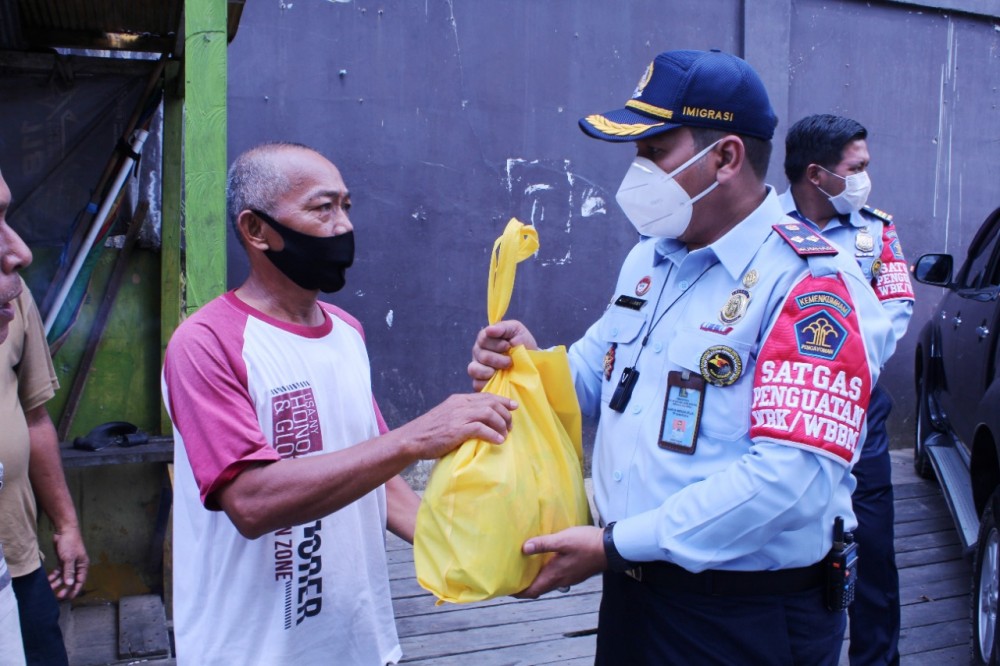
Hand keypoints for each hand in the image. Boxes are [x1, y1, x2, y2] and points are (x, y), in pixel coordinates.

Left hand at [48, 525, 88, 598]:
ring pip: (64, 576)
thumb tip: (69, 584)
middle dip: (65, 588)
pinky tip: (47, 580)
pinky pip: (58, 571)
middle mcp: (77, 565)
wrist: (64, 530)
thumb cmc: (70, 543)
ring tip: (50, 589)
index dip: (75, 590)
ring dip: (57, 583)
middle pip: (71, 580)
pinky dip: (53, 576)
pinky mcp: (62, 560)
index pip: (80, 580)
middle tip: (58, 596)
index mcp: (83, 565)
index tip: (69, 598)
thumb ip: (69, 571)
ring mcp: (69, 563)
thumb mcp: (69, 558)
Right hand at [402, 392, 517, 459]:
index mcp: (459, 399)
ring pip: (489, 414)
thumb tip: (481, 420)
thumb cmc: (430, 431)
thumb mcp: (448, 415)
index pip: (486, 396)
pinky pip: (481, 429)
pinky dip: (492, 435)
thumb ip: (463, 414)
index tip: (514, 407)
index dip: (503, 401)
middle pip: (491, 403)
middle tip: (510, 426)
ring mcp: (458, 416)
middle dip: (505, 414)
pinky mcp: (457, 430)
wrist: (412, 438)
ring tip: (505, 434)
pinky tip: (498, 441)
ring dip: (501, 424)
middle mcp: (460, 404)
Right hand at [468, 320, 537, 390]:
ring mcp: (477, 368)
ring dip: (491, 371)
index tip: (508, 346)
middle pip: (481, 355)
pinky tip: (498, 380)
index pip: (482, 339)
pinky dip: (487, 383)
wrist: (531, 362)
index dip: (496, 344)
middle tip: (510, 361)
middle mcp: (478, 353)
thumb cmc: (522, 344)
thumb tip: (489, 329)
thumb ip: (503, 327)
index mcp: (485, 339)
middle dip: (498, 359)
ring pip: (474, 369)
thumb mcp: (516, 330)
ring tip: (504, 371)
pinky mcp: (480, 382)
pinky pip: (476, 384)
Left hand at [514, 526, 605, 598]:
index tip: (506, 589)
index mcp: (555, 576)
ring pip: (547, 583)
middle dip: (525, 586)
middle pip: (539, 589)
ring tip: (525, 568)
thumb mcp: (563, 541)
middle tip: (512, 577)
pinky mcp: (575, 572)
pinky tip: (544, 560)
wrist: (611, 548)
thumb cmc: (586, 544)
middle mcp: (561, 581)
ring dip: (536, 579)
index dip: (518, 593)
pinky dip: (546, 573)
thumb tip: (524, 549)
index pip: (532, 591)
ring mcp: (569, 577)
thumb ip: (543, 544)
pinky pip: (556, 577)